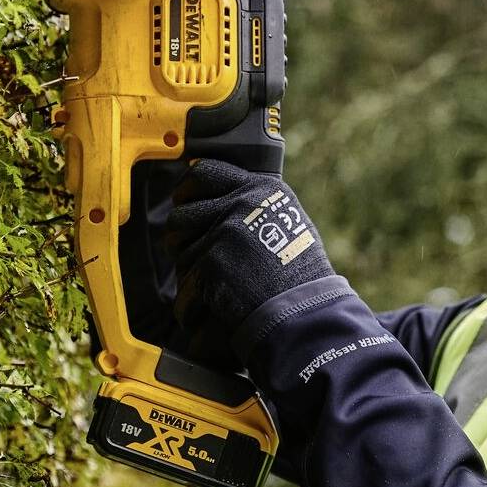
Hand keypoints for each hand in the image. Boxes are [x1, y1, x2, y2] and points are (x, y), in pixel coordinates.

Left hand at [165, 159, 336, 356]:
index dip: (186, 190)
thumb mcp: (286, 219)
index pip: (202, 172)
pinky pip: (185, 286)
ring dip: (187, 274)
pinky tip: (201, 314)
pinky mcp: (212, 263)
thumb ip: (252, 206)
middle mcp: (240, 204)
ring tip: (200, 287)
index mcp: (258, 188)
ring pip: (180, 252)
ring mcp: (225, 232)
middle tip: (186, 253)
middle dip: (180, 239)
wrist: (306, 308)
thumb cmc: (300, 272)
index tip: (184, 203)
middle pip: (181, 215)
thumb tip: (212, 199)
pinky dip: (190, 306)